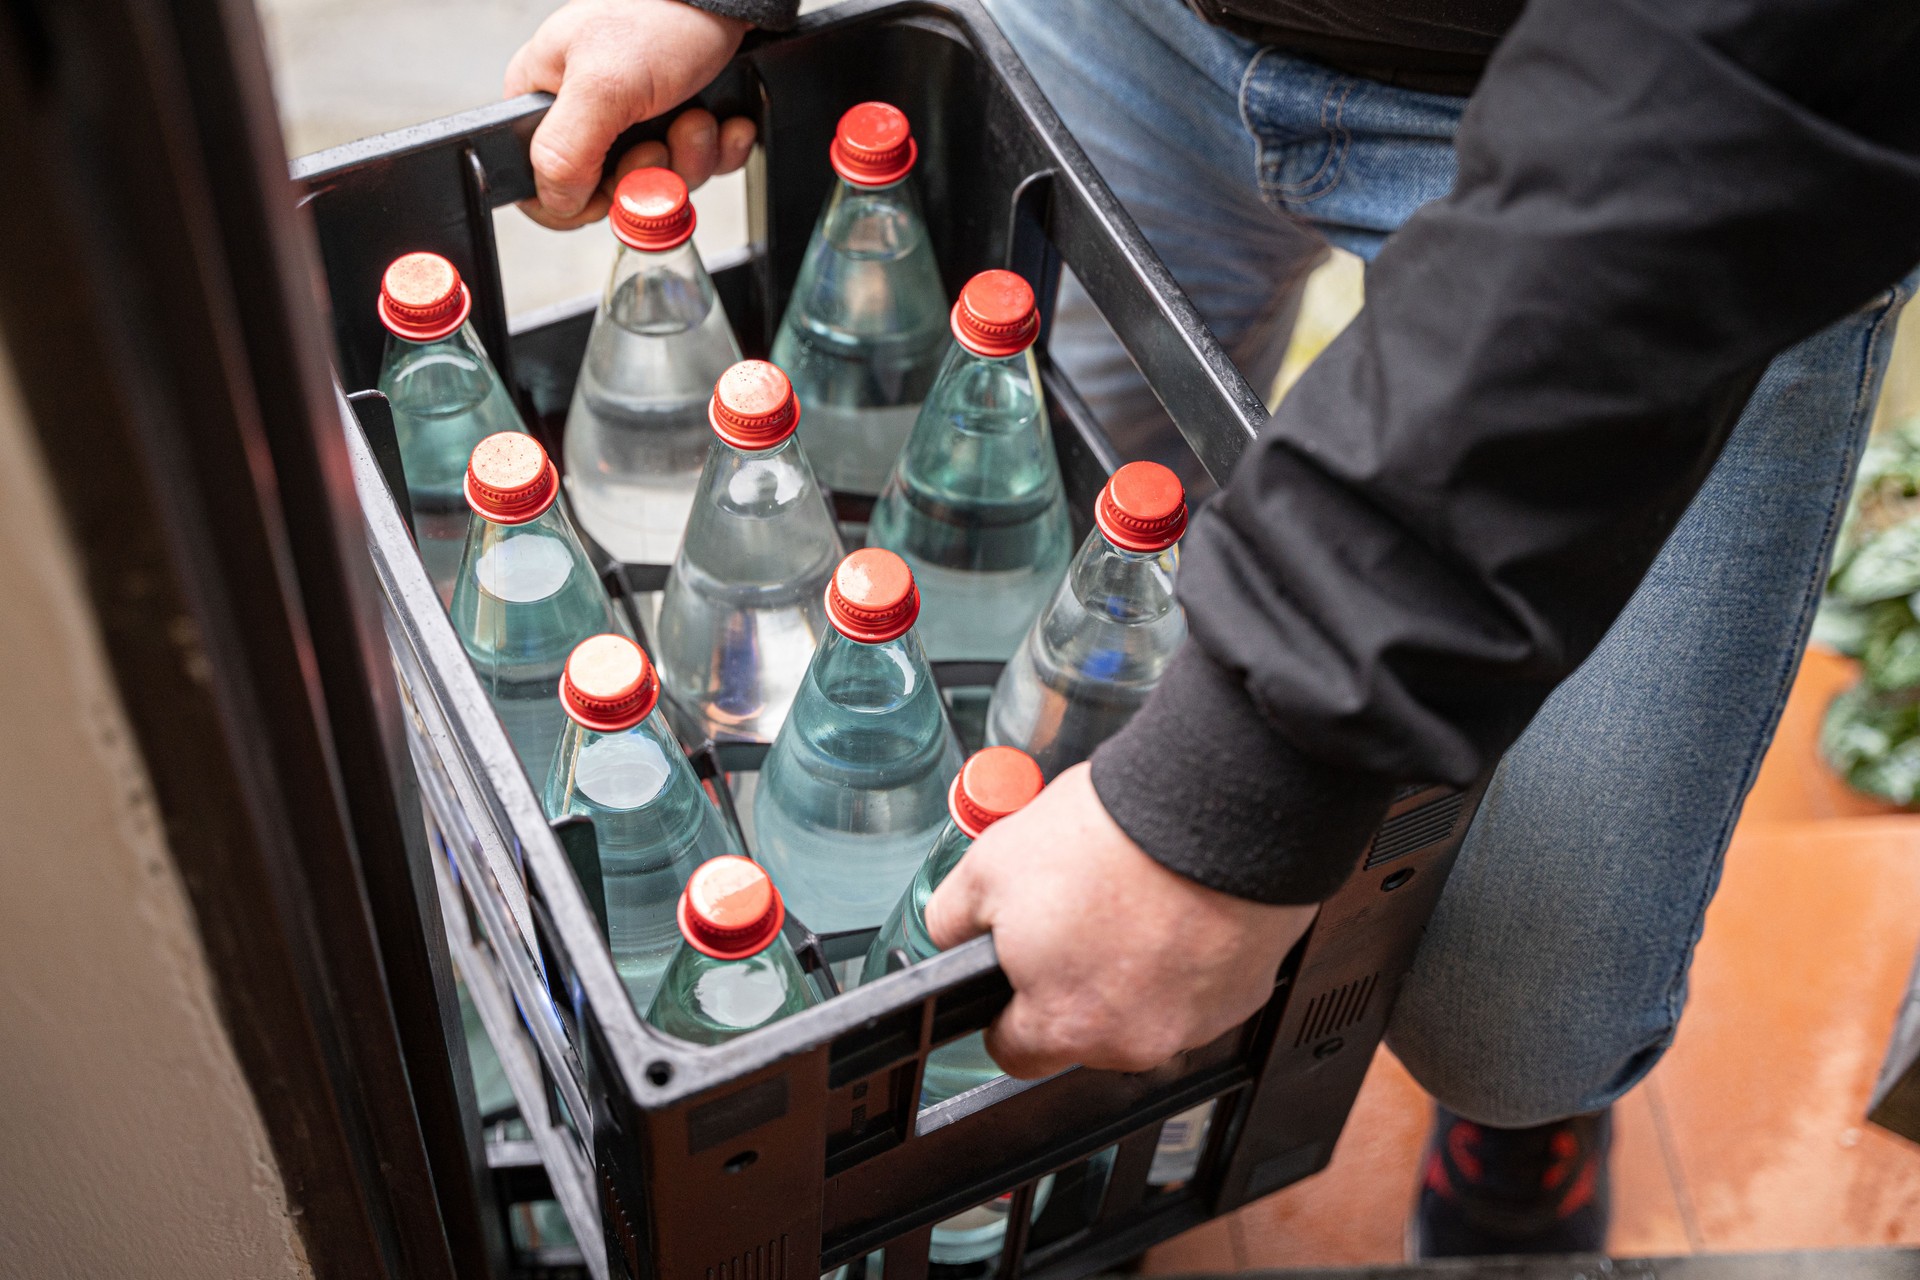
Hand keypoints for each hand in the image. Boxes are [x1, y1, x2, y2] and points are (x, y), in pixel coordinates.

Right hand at [504, 0, 758, 228]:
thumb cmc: (659, 16)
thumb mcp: (603, 84)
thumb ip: (565, 149)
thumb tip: (556, 201)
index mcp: (543, 101)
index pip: (540, 184)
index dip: (578, 200)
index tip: (610, 187)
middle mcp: (586, 116)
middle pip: (608, 192)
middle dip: (649, 172)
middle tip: (660, 137)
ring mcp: (636, 124)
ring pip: (660, 183)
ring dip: (690, 157)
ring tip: (697, 116)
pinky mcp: (680, 124)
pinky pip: (700, 167)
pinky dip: (720, 149)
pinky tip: (724, 121)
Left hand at [924, 763, 1316, 1078]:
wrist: (1211, 807)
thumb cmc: (1108, 837)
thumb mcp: (988, 866)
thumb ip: (954, 920)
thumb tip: (948, 938)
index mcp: (1065, 1022)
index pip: (1013, 1053)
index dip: (1005, 1011)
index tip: (1013, 980)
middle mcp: (1134, 1041)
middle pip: (1085, 1031)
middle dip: (1074, 982)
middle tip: (1077, 915)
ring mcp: (1198, 1021)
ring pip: (1148, 1010)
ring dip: (1136, 970)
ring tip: (1130, 897)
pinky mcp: (1245, 992)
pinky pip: (1202, 986)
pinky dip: (1188, 954)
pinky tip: (1177, 902)